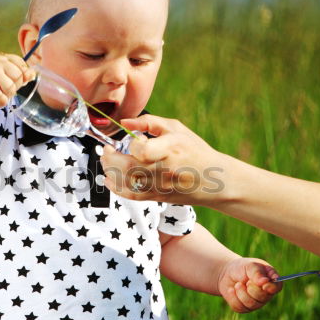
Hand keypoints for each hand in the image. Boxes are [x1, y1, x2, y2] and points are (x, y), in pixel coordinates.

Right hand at [0, 53, 34, 109]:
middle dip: (14, 86)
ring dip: (6, 95)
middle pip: (19, 77)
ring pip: (12, 89)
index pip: (20, 64)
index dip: (21, 74)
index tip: (12, 79)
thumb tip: (33, 74)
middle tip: (1, 88)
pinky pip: (3, 100)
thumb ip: (17, 72)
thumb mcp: (0, 72)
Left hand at [101, 115, 224, 203]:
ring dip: (109, 171)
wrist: (214, 180)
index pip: (142, 150)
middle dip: (110, 158)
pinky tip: (109, 179)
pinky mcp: (156, 197)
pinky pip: (130, 195)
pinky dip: (115, 187)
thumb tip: (125, 122)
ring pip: (125, 181)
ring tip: (106, 161)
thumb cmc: (194, 150)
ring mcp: (159, 186)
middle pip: (128, 167)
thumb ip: (149, 122)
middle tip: (106, 149)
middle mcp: (164, 169)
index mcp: (170, 149)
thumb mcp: (176, 129)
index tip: (131, 139)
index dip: (132, 144)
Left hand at [217, 258, 280, 312]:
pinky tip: (231, 290)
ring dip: (241, 292)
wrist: (227, 274)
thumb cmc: (242, 268)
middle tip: (246, 281)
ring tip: (237, 284)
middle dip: (252, 288)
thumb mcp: (249, 265)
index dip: (271, 288)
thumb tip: (264, 282)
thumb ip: (257, 272)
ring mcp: (256, 303)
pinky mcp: (244, 308)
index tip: (264, 285)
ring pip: (251, 304)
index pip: (277, 287)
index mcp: (271, 281)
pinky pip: (240, 307)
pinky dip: (233, 297)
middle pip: (263, 297)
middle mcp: (266, 294)